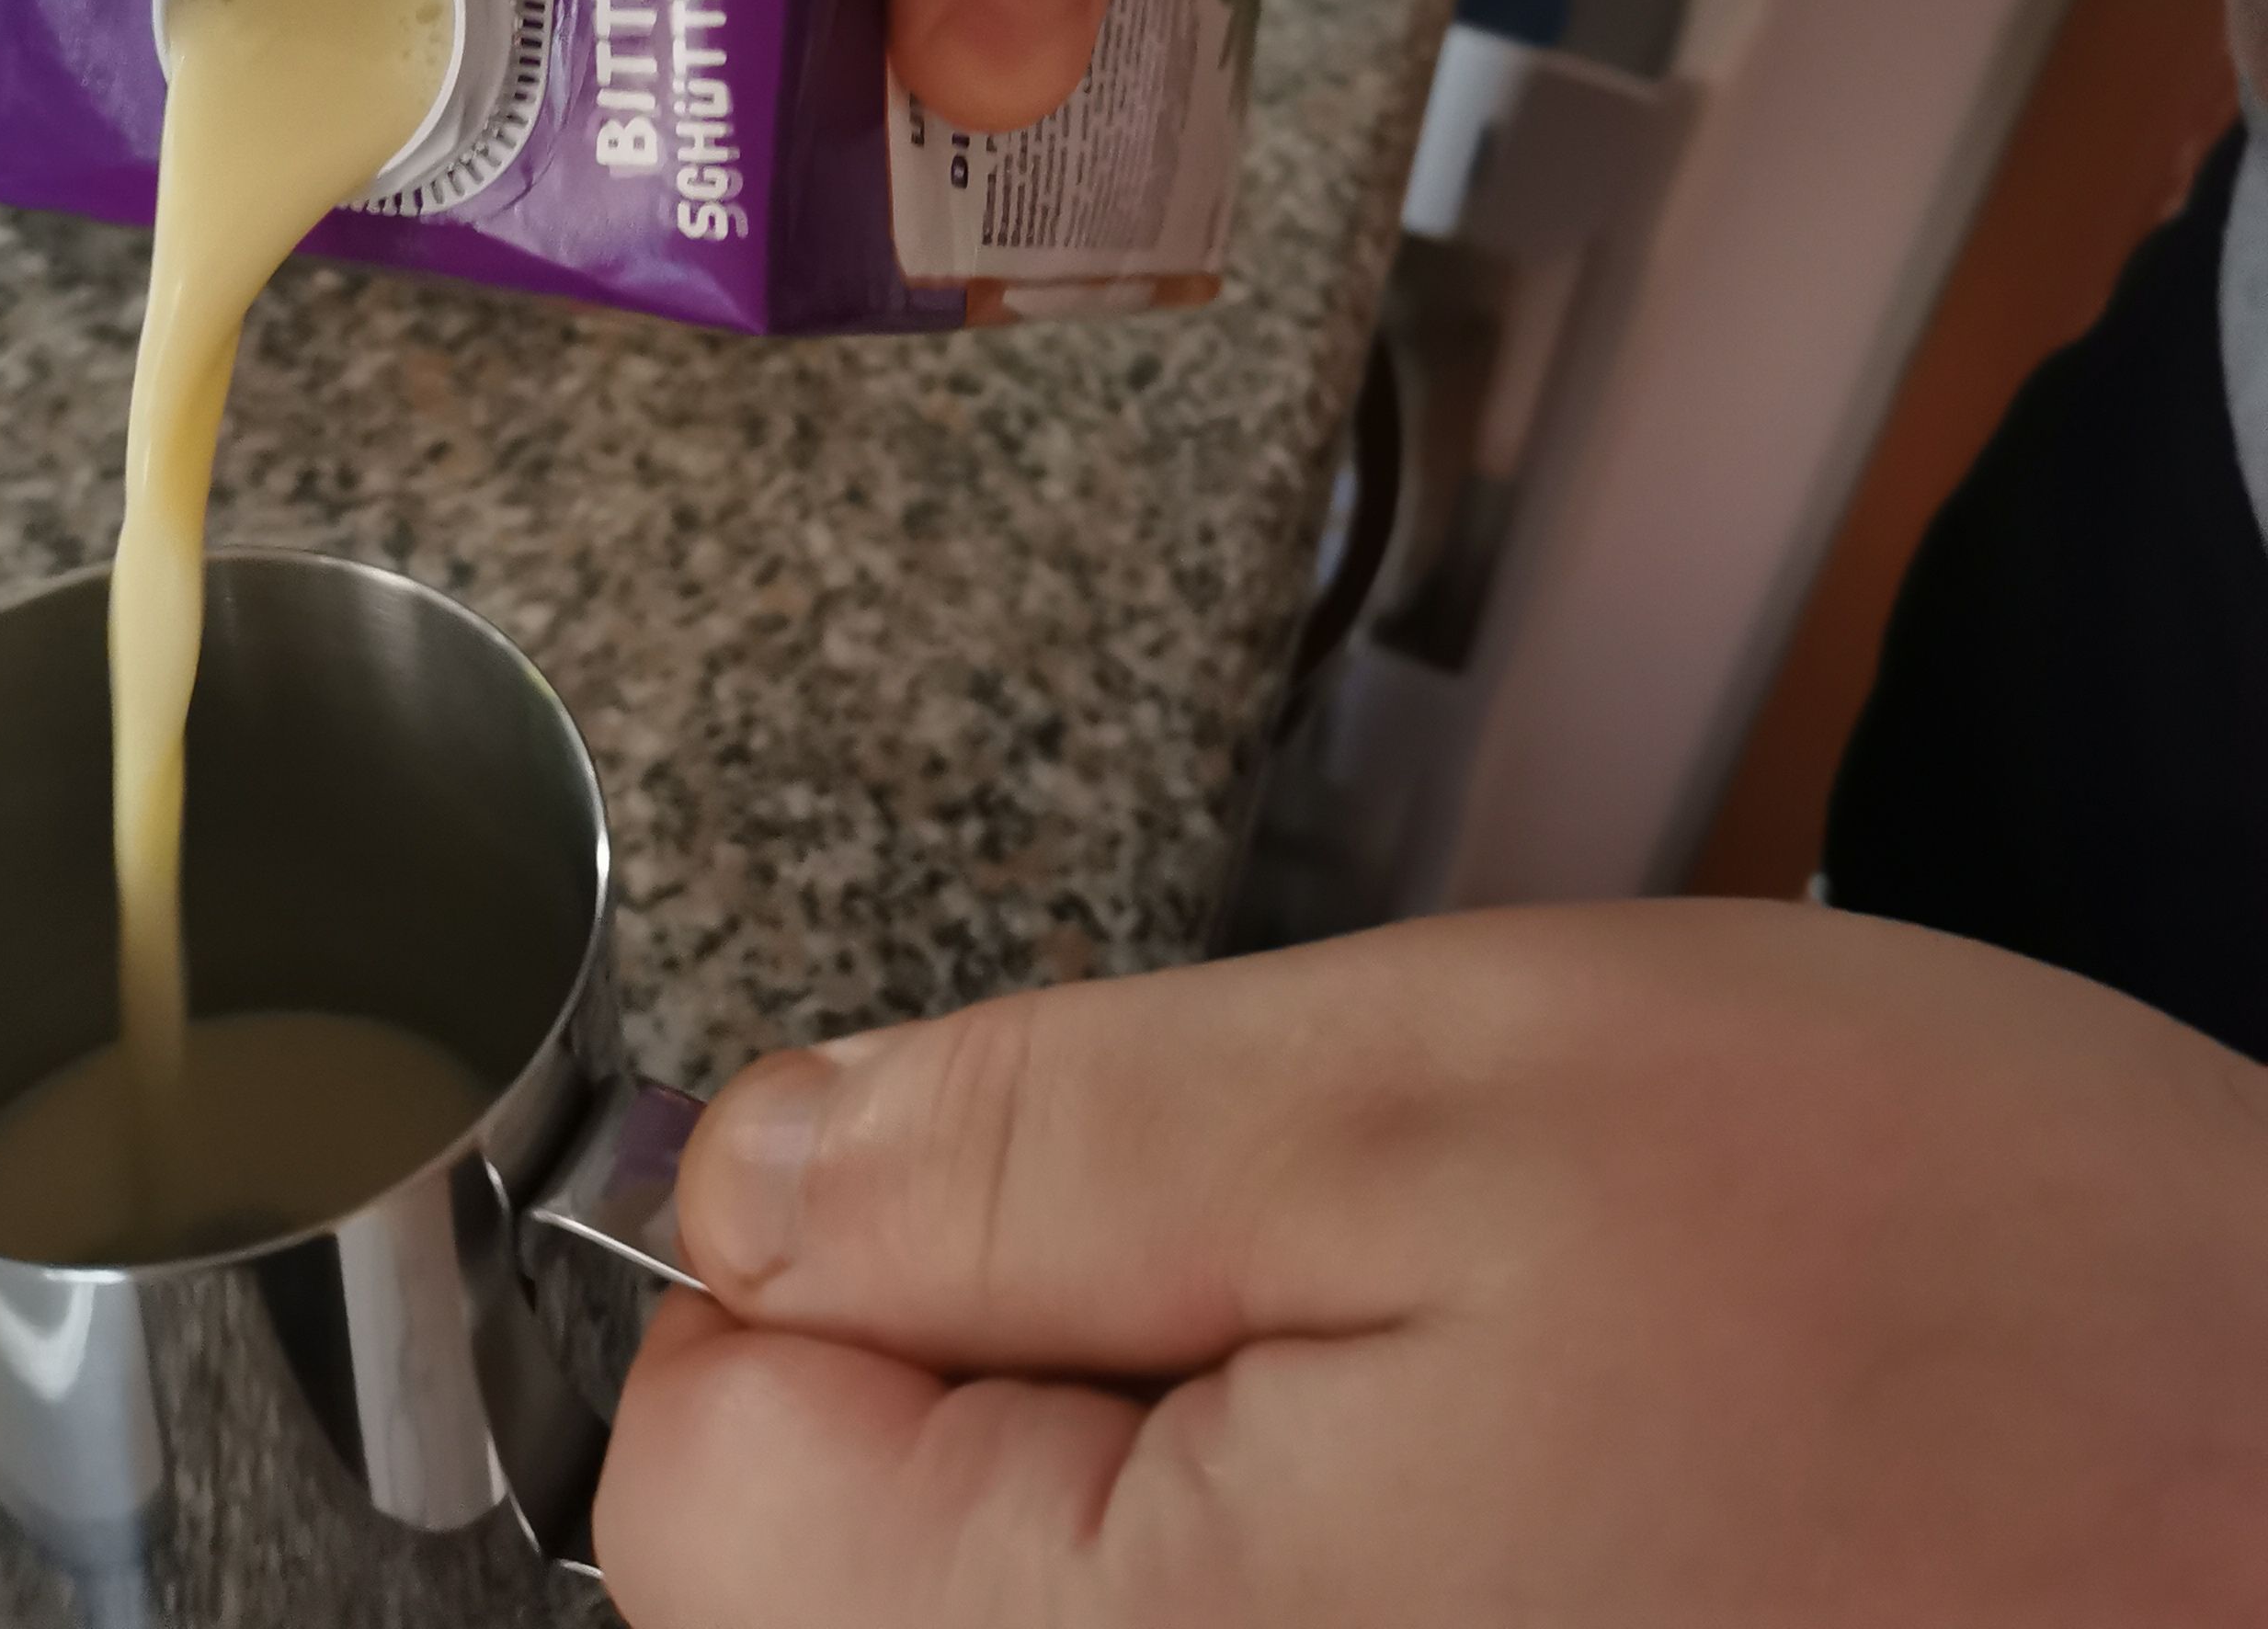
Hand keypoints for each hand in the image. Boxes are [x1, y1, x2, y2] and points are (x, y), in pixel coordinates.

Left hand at [600, 902, 2267, 1623]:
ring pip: (1047, 1625)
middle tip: (1350, 1288)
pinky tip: (1527, 1519)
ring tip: (1475, 1405)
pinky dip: (1311, 1557)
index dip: (845, 1245)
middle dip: (1027, 1365)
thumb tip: (738, 1174)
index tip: (1073, 1183)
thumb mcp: (1445, 1086)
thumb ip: (1034, 1141)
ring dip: (1186, 1473)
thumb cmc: (1962, 1320)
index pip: (700, 1466)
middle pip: (847, 1590)